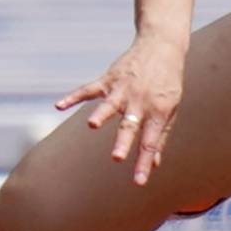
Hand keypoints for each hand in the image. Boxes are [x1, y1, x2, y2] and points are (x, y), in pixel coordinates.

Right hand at [57, 31, 187, 186]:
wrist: (162, 48)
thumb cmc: (168, 85)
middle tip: (117, 158)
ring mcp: (123, 89)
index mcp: (159, 112)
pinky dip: (73, 96)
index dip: (145, 162)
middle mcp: (141, 102)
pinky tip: (59, 106)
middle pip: (130, 125)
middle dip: (123, 142)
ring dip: (101, 114)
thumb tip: (155, 164)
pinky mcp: (108, 79)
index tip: (139, 181)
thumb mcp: (171, 109)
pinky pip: (89, 89)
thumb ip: (160, 135)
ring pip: (110, 104)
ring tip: (92, 125)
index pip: (151, 141)